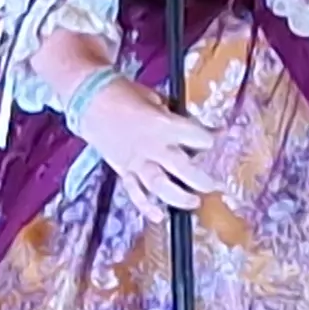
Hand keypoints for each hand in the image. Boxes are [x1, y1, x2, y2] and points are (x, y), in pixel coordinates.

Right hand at [76, 80, 219, 214]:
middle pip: (182, 167)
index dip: (210, 139)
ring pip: (160, 185)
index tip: (220, 141)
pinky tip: (159, 216)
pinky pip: (135, 191)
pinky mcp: (123, 169)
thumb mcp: (154, 99)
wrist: (88, 99)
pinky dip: (146, 206)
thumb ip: (170, 117)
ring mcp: (136, 160)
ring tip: (194, 202)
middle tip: (214, 185)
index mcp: (162, 124)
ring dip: (178, 197)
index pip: (195, 136)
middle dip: (201, 179)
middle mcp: (152, 146)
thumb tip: (186, 129)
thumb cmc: (123, 93)